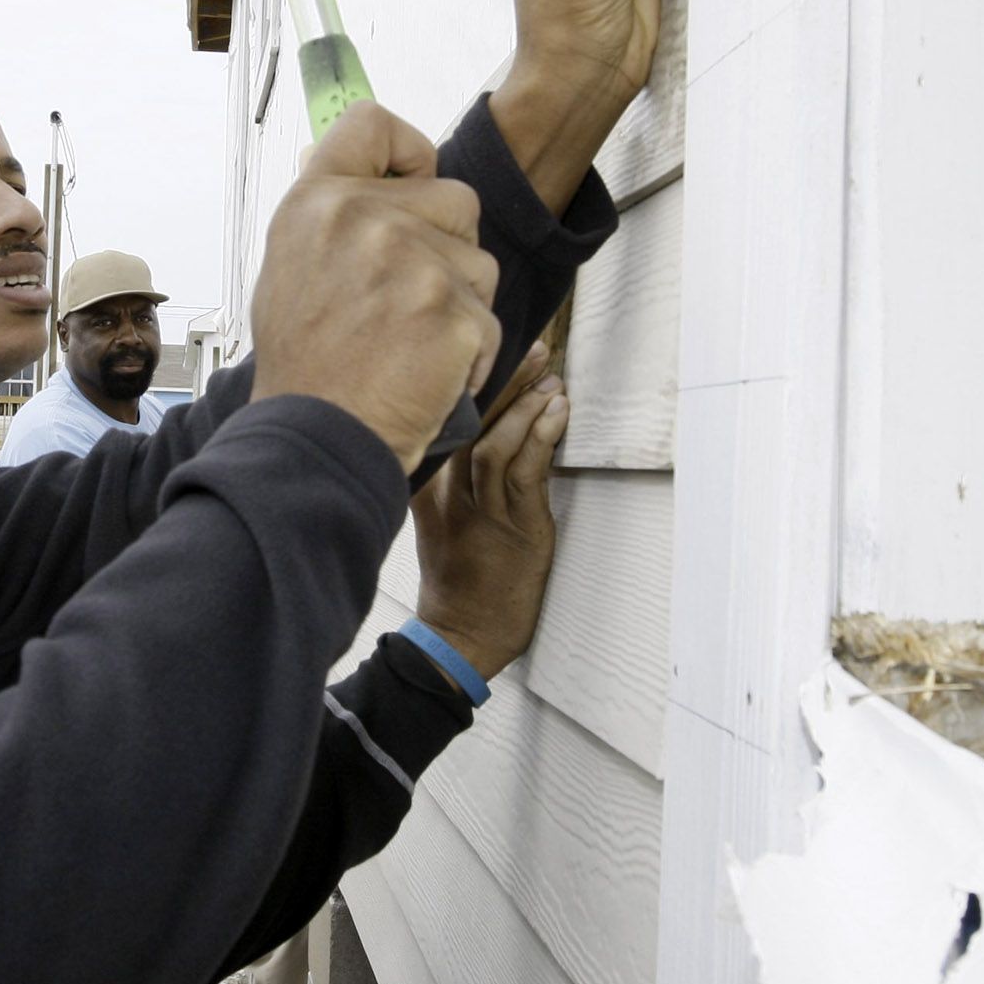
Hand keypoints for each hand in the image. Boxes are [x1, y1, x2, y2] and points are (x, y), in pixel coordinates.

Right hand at [253, 104, 500, 476]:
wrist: (319, 440)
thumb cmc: (306, 367)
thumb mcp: (288, 270)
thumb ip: (327, 216)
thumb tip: (350, 166)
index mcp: (317, 202)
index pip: (373, 124)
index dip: (408, 152)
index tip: (413, 182)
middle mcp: (363, 218)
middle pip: (457, 200)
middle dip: (450, 248)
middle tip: (407, 303)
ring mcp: (412, 262)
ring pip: (482, 263)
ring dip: (463, 305)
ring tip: (412, 345)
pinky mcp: (454, 310)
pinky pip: (490, 320)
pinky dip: (472, 355)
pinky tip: (430, 373)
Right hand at [409, 343, 569, 679]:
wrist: (463, 637)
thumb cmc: (459, 581)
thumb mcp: (438, 524)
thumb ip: (449, 481)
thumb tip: (478, 435)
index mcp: (427, 488)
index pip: (448, 422)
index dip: (474, 383)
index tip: (494, 349)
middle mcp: (450, 494)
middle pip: (471, 422)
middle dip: (505, 380)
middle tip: (533, 347)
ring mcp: (482, 511)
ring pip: (497, 442)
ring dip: (527, 403)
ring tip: (551, 375)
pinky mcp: (516, 528)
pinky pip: (527, 472)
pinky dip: (542, 435)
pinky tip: (557, 410)